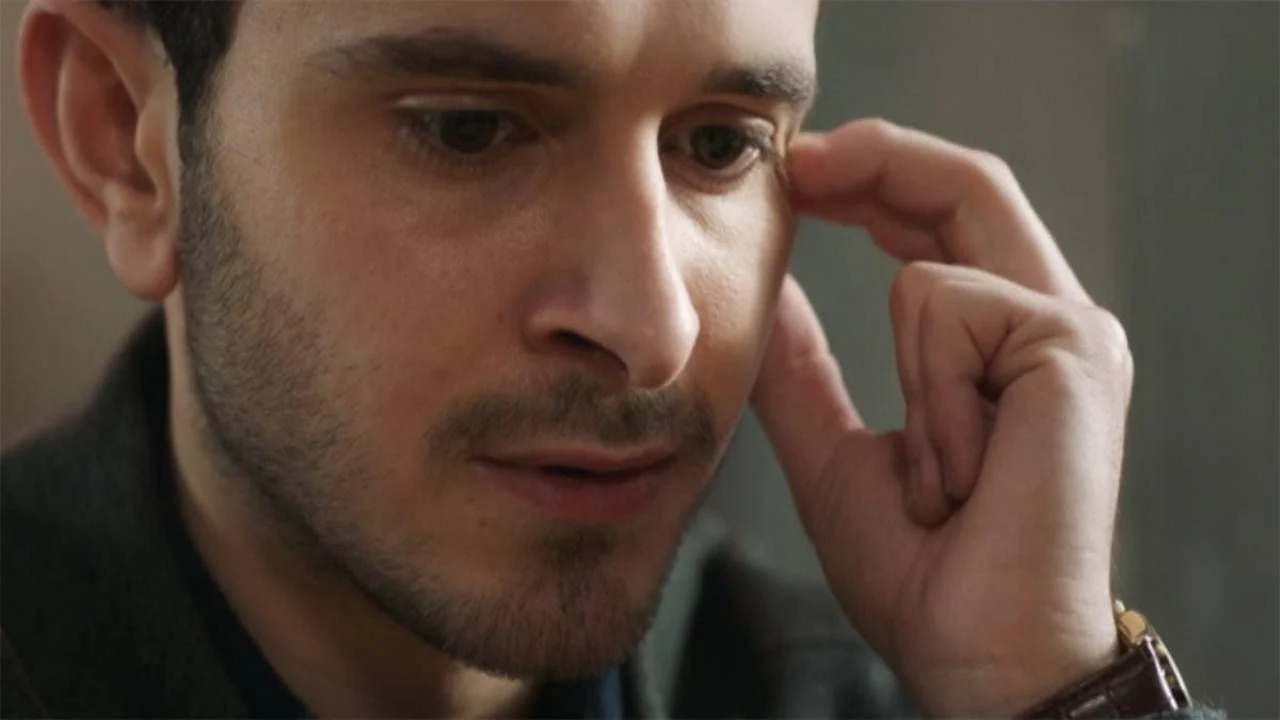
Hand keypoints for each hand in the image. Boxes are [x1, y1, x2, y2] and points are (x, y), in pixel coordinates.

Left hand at [752, 119, 1131, 715]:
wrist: (977, 650)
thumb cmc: (920, 571)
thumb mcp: (834, 451)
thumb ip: (805, 369)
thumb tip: (771, 291)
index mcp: (1004, 344)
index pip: (947, 220)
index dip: (876, 181)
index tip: (798, 176)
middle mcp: (1051, 324)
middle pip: (968, 184)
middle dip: (876, 159)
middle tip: (797, 162)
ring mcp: (1070, 332)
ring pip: (934, 265)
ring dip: (903, 379)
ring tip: (937, 477)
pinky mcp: (1070, 346)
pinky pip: (947, 309)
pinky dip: (927, 396)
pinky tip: (962, 469)